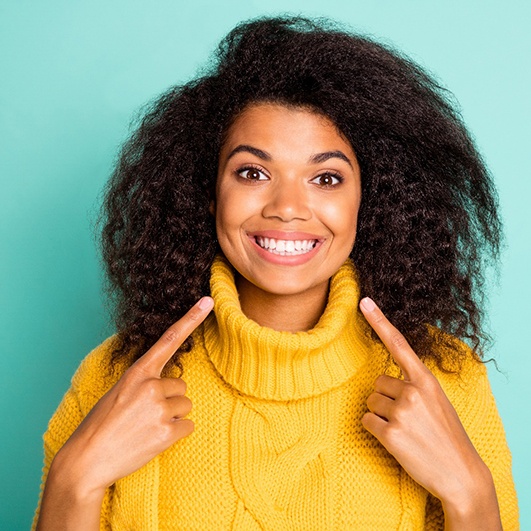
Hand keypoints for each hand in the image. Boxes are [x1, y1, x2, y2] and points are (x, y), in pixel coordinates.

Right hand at [52, 296, 213, 495]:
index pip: (169, 339)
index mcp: (137, 372)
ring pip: (185, 405)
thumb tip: (167, 382)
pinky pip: (187, 426)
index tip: (207, 302)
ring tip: (146, 427)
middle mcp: (151, 385)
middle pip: (181, 385)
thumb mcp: (118, 392)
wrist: (86, 461)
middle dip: (169, 399)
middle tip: (145, 415)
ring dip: (172, 416)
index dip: (191, 318)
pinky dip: (175, 434)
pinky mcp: (166, 432)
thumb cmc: (100, 425)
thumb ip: (143, 381)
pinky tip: (154, 439)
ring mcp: (159, 408)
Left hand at [359, 297, 498, 523]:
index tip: (364, 301)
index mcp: (427, 381)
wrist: (462, 476)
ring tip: (404, 430)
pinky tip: (395, 441)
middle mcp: (413, 392)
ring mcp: (402, 413)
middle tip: (407, 418)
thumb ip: (415, 386)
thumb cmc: (447, 436)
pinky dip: (375, 430)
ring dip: (381, 415)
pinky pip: (367, 421)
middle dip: (385, 398)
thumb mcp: (438, 402)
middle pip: (377, 383)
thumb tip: (384, 381)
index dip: (380, 321)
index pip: (399, 344)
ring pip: (371, 402)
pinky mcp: (390, 434)